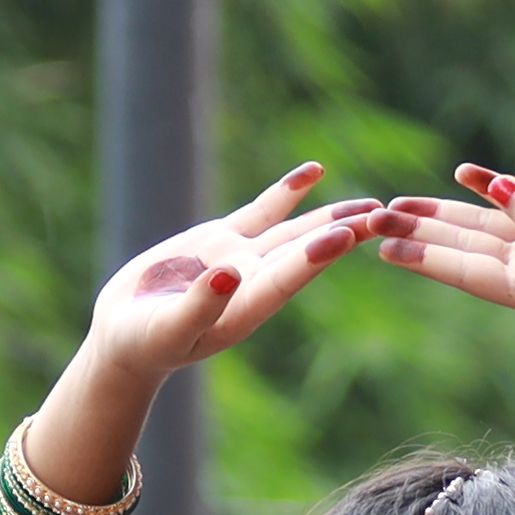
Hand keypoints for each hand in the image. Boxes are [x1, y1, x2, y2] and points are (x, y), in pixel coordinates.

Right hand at [71, 162, 393, 399]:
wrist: (126, 337)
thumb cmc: (143, 343)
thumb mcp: (166, 330)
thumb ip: (199, 306)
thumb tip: (226, 274)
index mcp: (245, 309)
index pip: (287, 279)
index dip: (316, 257)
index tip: (346, 235)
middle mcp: (253, 283)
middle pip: (307, 253)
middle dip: (346, 234)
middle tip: (388, 216)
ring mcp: (241, 259)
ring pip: (295, 231)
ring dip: (332, 215)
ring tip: (375, 203)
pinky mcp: (223, 239)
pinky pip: (263, 211)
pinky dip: (288, 192)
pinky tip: (315, 171)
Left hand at [369, 168, 514, 361]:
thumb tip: (494, 188)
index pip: (464, 271)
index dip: (422, 256)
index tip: (381, 244)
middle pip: (461, 248)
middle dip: (417, 232)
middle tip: (369, 216)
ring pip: (480, 225)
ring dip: (440, 213)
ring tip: (397, 201)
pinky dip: (490, 188)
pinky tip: (465, 174)